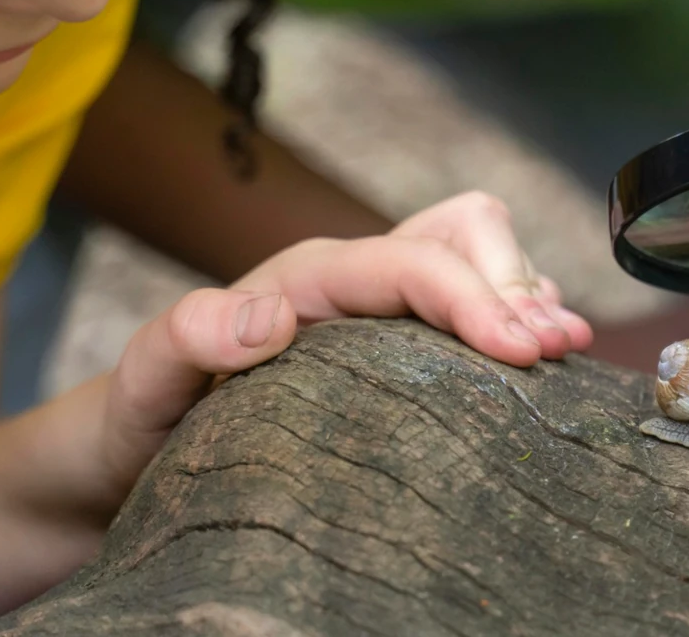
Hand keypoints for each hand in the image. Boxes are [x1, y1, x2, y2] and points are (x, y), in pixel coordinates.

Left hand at [91, 191, 592, 490]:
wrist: (129, 458)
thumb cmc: (137, 422)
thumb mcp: (142, 385)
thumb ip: (185, 337)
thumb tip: (268, 316)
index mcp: (308, 279)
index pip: (412, 260)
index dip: (476, 294)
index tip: (523, 350)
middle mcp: (354, 282)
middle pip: (467, 229)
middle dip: (516, 281)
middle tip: (548, 353)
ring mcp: (381, 311)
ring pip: (485, 258)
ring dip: (529, 299)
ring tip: (559, 352)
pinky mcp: (399, 348)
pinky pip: (480, 307)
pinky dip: (519, 323)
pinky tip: (533, 363)